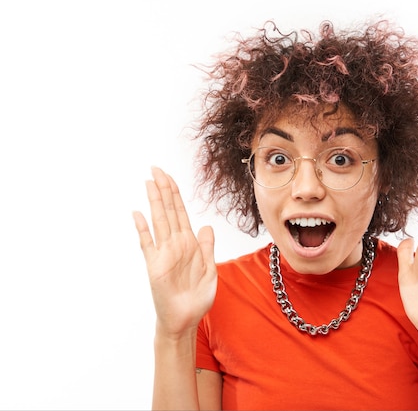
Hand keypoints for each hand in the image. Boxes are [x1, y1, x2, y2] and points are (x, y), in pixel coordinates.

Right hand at [133, 167, 216, 338]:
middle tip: (156, 168)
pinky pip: (148, 244)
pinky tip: (138, 214)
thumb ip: (207, 246)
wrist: (186, 319)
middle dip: (163, 189)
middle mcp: (175, 244)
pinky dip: (143, 229)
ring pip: (159, 221)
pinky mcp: (155, 266)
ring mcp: (164, 254)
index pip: (180, 212)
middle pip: (168, 211)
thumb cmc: (197, 297)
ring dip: (154, 202)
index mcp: (189, 243)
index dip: (175, 193)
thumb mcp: (209, 268)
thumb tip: (206, 226)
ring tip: (149, 182)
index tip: (168, 176)